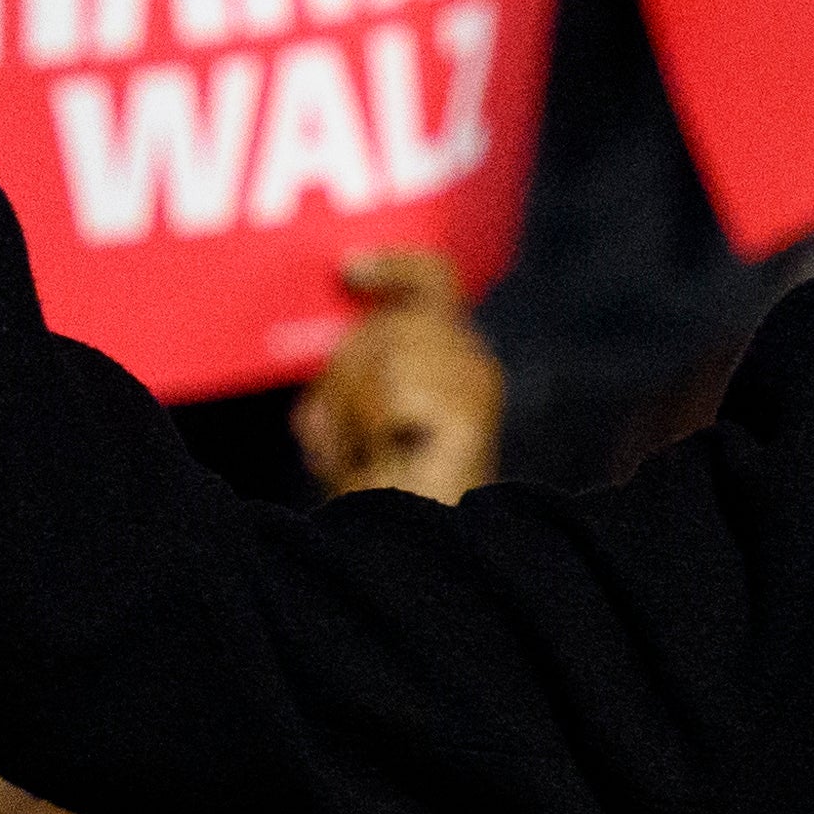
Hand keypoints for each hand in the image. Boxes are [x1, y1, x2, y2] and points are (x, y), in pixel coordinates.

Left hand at [292, 250, 507, 502]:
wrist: (408, 549)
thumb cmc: (378, 483)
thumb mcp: (350, 411)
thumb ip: (351, 367)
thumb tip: (338, 334)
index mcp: (450, 352)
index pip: (434, 279)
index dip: (395, 264)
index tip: (351, 269)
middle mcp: (471, 361)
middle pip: (389, 323)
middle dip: (346, 377)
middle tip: (338, 434)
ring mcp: (475, 384)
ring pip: (388, 354)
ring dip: (354, 406)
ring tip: (360, 450)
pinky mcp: (471, 412)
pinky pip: (394, 392)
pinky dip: (373, 427)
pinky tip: (383, 454)